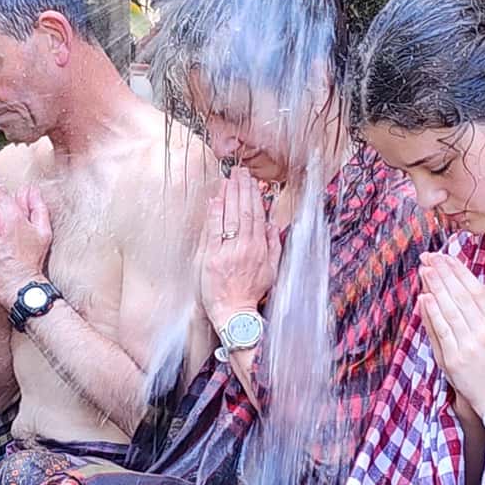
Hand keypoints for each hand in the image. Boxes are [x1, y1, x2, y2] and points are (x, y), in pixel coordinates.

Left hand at [200, 168, 280, 329]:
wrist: (235, 313)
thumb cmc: (252, 294)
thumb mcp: (271, 271)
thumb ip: (272, 246)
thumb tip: (272, 225)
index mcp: (260, 249)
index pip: (257, 216)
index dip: (253, 196)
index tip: (251, 181)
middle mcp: (245, 247)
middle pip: (243, 212)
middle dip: (241, 189)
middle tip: (239, 171)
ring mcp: (227, 252)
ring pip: (229, 217)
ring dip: (228, 196)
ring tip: (227, 179)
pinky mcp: (211, 258)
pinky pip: (213, 230)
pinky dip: (214, 214)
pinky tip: (215, 200)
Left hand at [417, 251, 484, 418]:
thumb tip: (479, 286)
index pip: (476, 289)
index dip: (459, 271)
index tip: (445, 256)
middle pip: (460, 296)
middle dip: (443, 273)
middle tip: (429, 257)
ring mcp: (469, 346)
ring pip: (448, 311)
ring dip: (435, 287)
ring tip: (424, 270)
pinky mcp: (453, 359)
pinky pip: (440, 331)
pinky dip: (431, 313)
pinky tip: (424, 298)